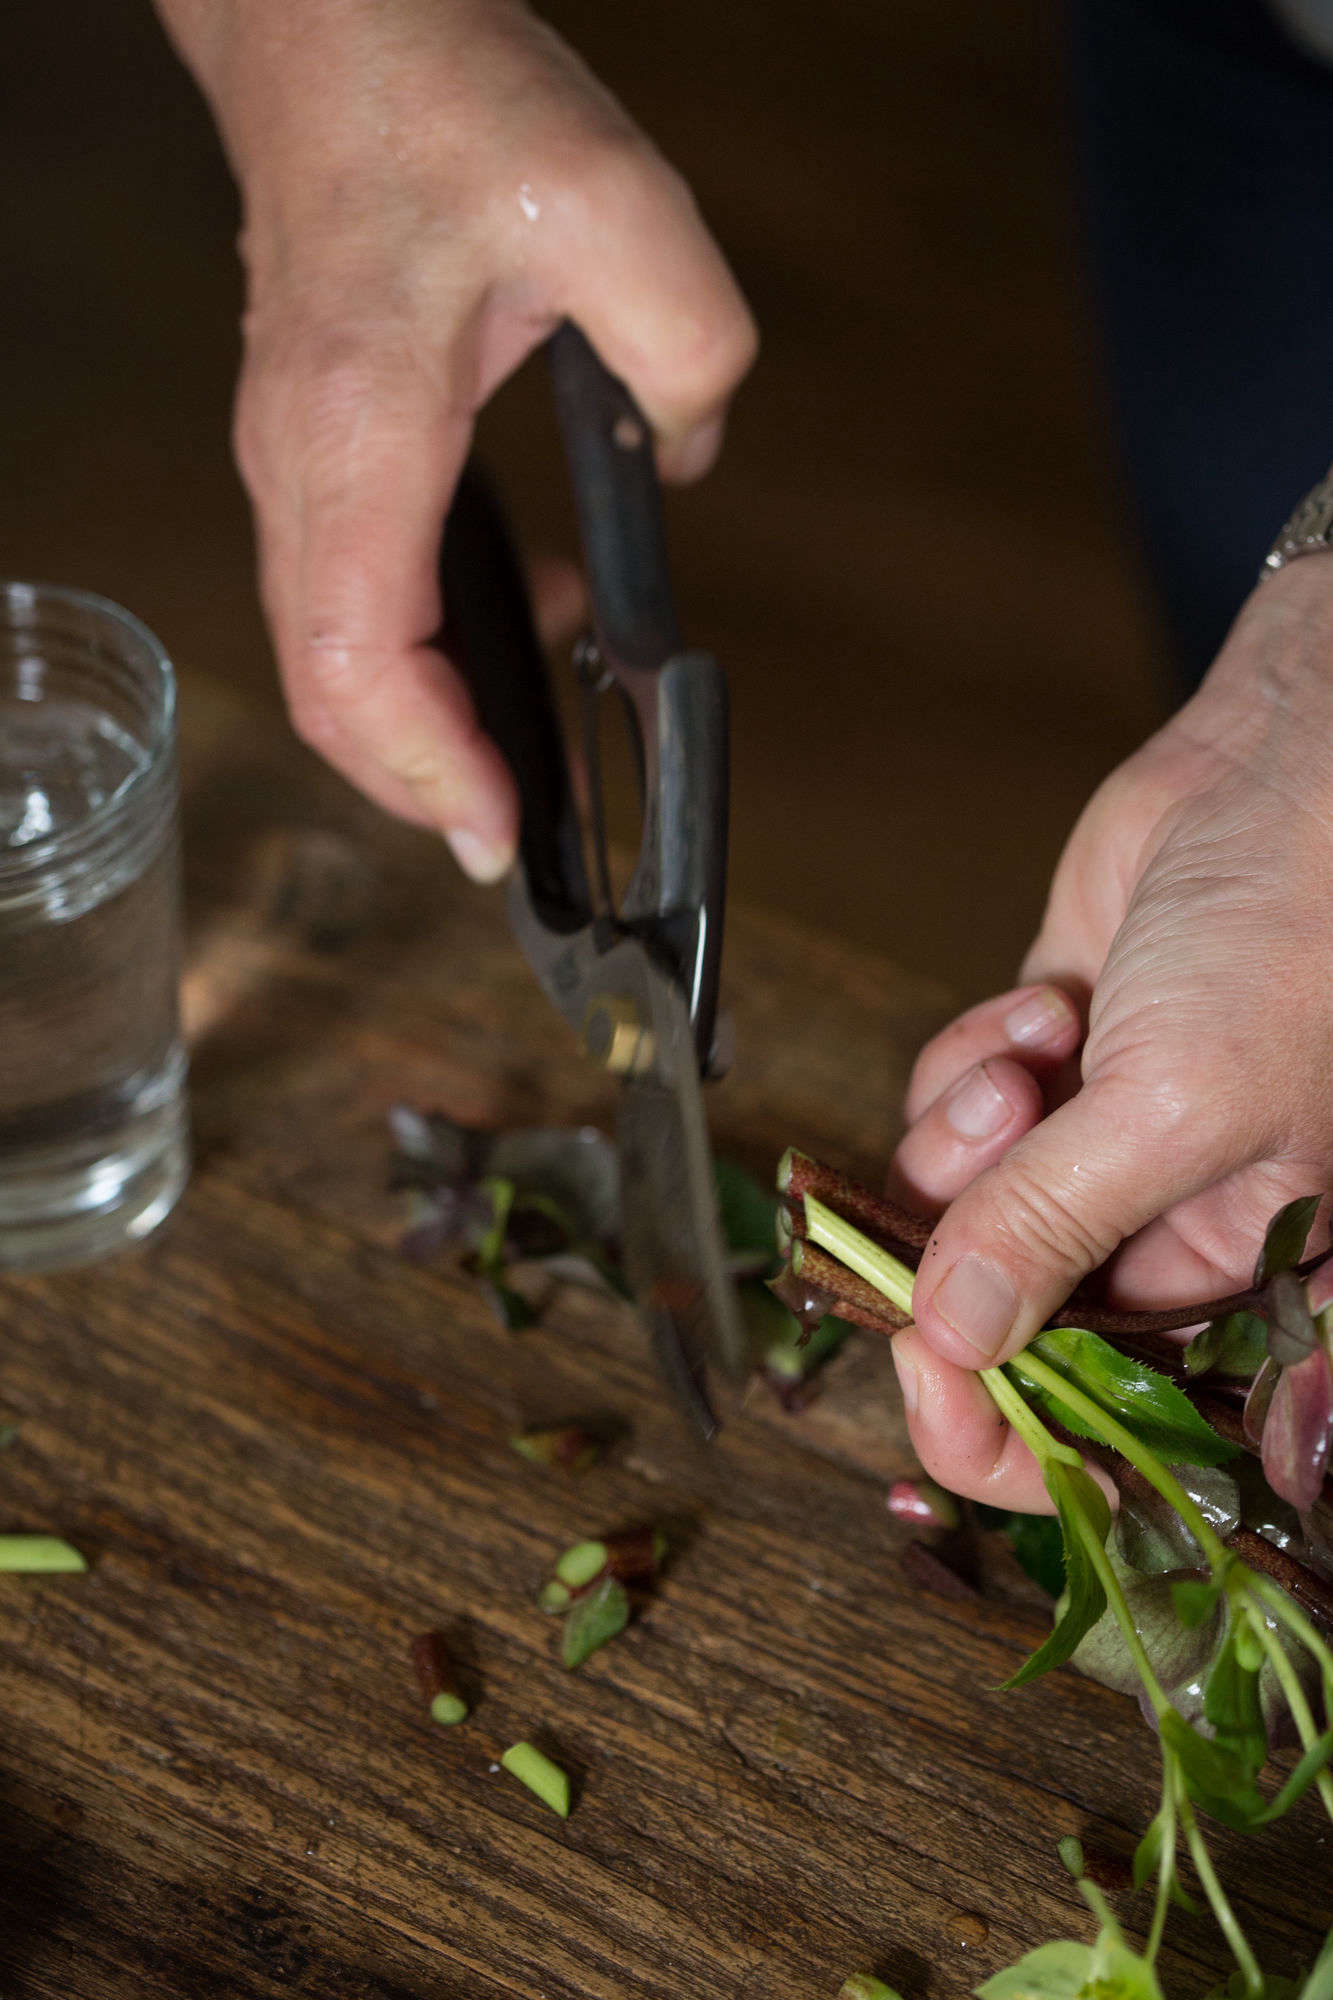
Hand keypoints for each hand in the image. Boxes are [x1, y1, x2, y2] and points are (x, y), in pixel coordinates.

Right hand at [155, 0, 755, 876]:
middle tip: (521, 836)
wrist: (332, 22)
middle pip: (328, 691)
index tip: (502, 832)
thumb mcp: (618, 206)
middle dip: (422, 783)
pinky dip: (425, 652)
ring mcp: (292, 465)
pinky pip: (350, 593)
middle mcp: (302, 468)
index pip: (357, 658)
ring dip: (424, 728)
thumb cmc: (441, 95)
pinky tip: (533, 620)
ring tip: (529, 765)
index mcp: (361, 433)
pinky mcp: (315, 452)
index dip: (428, 770)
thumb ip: (689, 351)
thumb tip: (687, 455)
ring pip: (330, 655)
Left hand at [887, 556, 1332, 1510]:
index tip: (923, 1358)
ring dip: (968, 1128)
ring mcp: (1104, 1145)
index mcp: (1244, 1281)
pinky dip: (970, 1059)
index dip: (999, 1416)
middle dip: (972, 1229)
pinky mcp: (1057, 1066)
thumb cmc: (1307, 936)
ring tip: (1037, 1048)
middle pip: (1004, 1310)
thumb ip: (1057, 1227)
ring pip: (960, 1203)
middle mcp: (1170, 1232)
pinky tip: (1044, 1001)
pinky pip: (954, 1109)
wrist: (1301, 770)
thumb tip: (954, 1342)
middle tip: (999, 1139)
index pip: (1103, 1422)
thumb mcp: (1185, 1104)